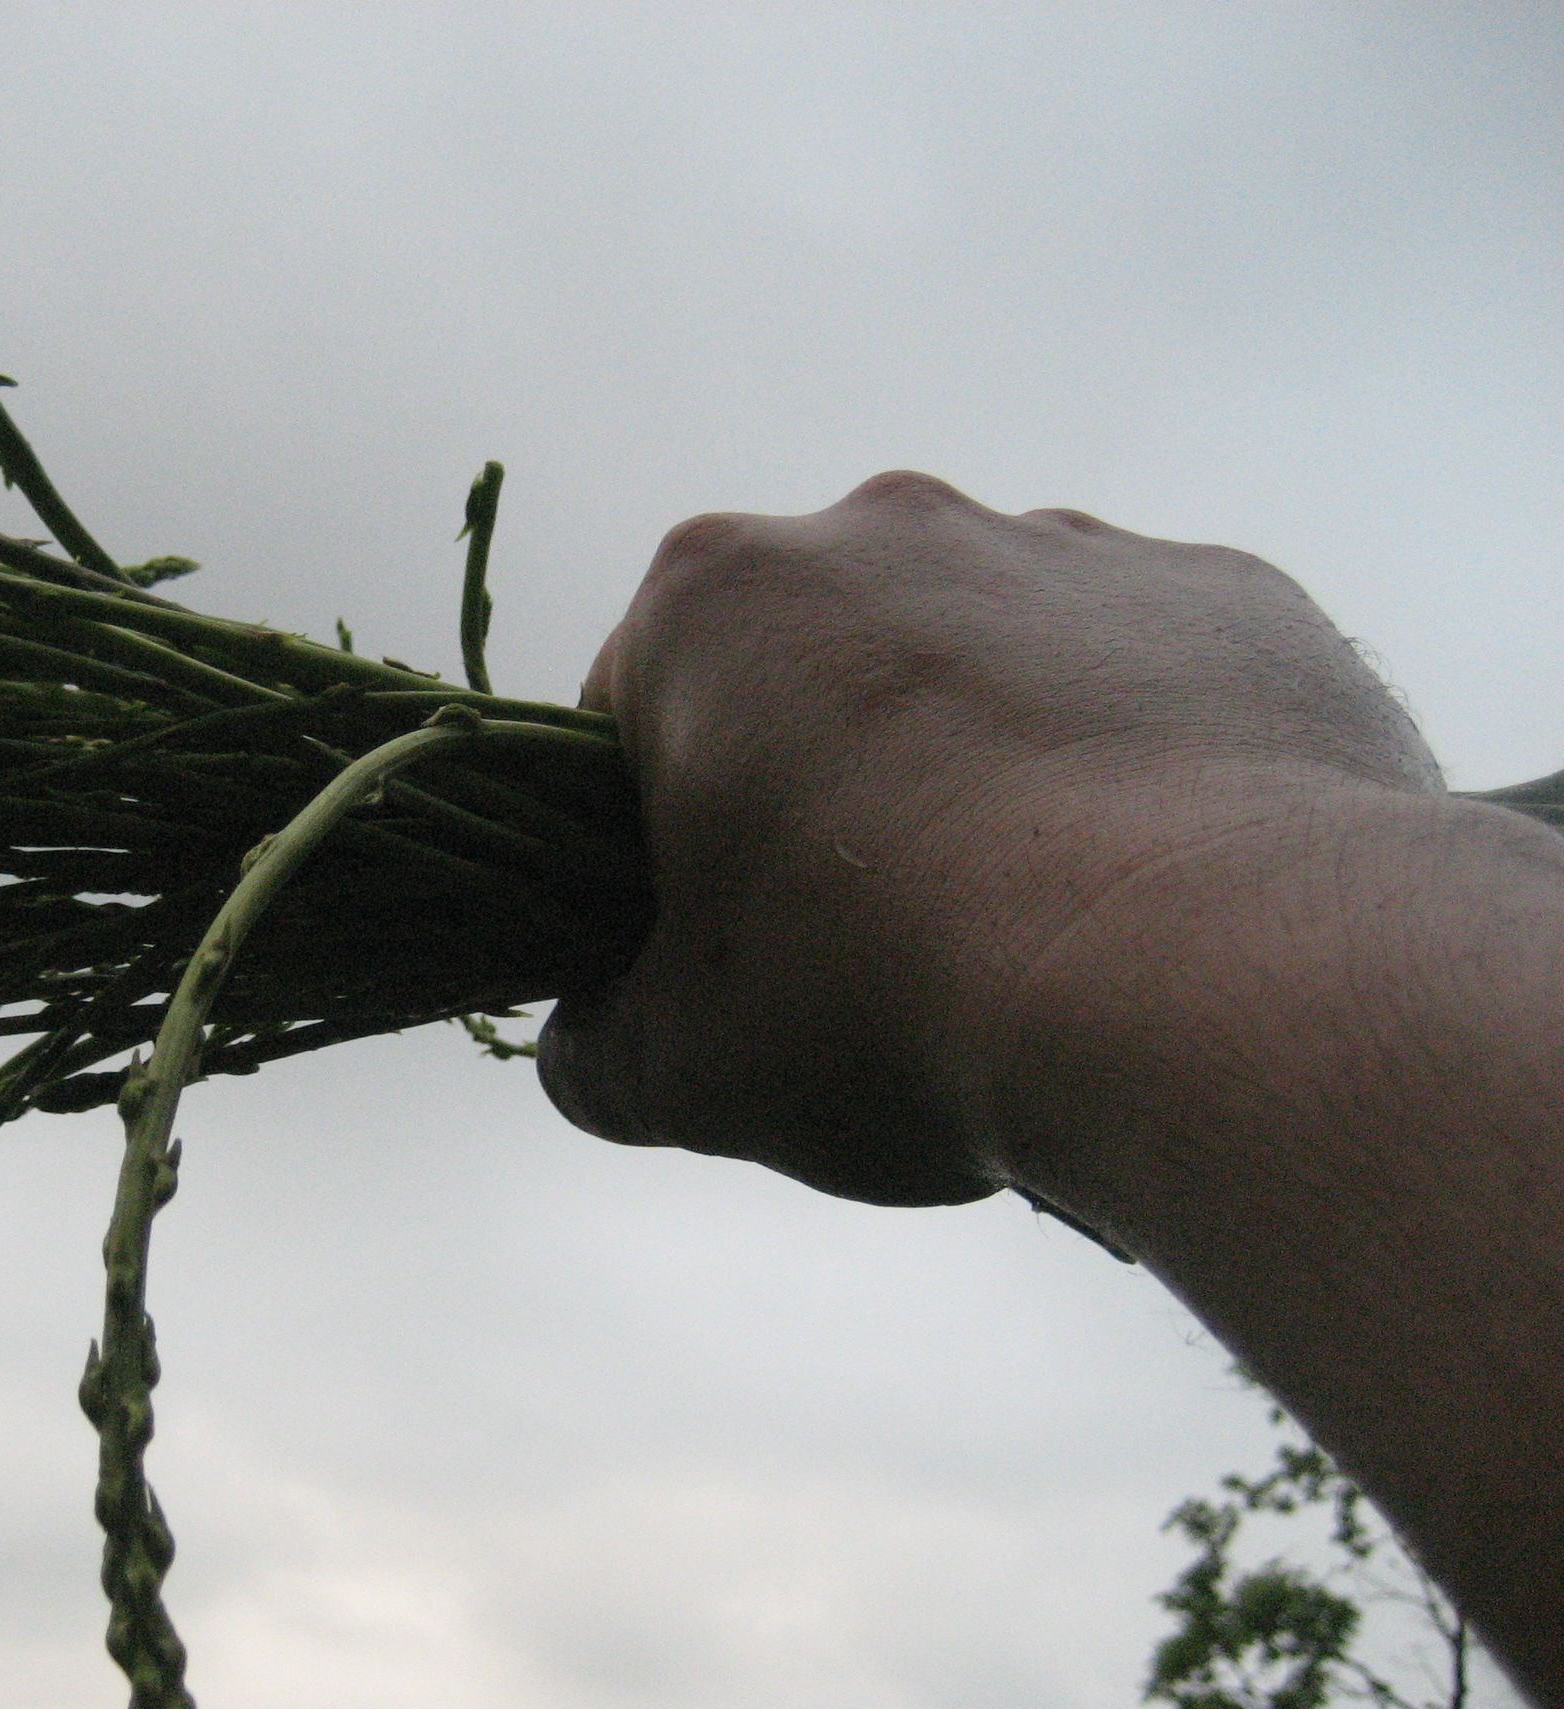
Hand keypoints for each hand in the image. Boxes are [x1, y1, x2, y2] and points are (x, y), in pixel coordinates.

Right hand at [537, 471, 1442, 1204]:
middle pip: (810, 665)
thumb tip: (588, 1050)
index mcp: (712, 603)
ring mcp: (1070, 549)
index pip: (625, 709)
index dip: (646, 834)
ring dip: (979, 762)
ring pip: (982, 660)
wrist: (1217, 981)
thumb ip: (595, 1047)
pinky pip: (1145, 678)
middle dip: (820, 777)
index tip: (704, 934)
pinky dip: (1132, 763)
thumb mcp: (680, 1072)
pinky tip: (1150, 889)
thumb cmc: (894, 1003)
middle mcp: (884, 529)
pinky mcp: (1229, 598)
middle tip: (865, 939)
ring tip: (1029, 922)